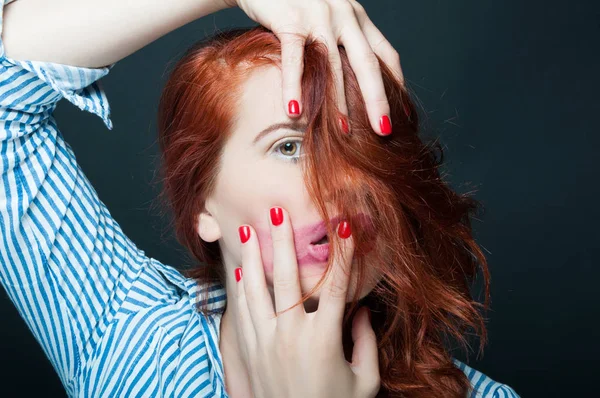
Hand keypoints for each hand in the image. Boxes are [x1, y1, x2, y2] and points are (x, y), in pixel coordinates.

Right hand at [224, 0, 402, 135]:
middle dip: (377, 100)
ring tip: (342, 131)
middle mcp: (344, 15)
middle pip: (367, 64)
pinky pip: (294, 59)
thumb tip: (351, 82)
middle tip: (384, 130)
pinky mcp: (290, 20)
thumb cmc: (294, 4)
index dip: (396, 83)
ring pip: (333, 65)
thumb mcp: (327, 18)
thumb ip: (342, 42)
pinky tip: (294, 110)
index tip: (403, 112)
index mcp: (357, 17)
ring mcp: (318, 16)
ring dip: (338, 101)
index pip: (386, 53)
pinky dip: (293, 86)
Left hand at [235, 207, 380, 397]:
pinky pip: (242, 314)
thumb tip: (363, 311)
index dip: (341, 255)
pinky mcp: (251, 353)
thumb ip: (367, 343)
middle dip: (282, 242)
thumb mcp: (364, 382)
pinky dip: (240, 290)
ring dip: (252, 259)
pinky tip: (239, 271)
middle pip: (287, 279)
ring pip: (256, 291)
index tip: (344, 226)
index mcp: (325, 339)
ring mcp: (266, 343)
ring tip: (249, 232)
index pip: (335, 287)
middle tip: (276, 212)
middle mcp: (292, 335)